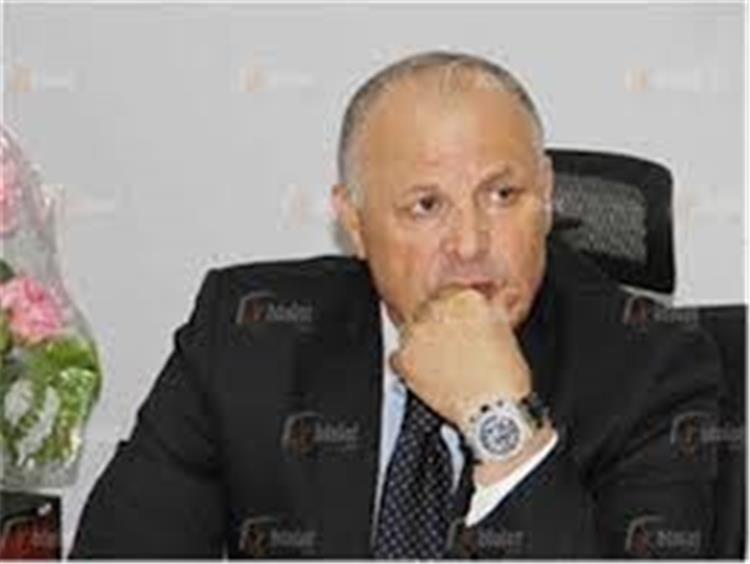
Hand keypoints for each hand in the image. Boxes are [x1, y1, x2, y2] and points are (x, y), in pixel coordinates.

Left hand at [389, 285, 531, 430]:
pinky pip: (397, 357)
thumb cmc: (504, 376)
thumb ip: (497, 304)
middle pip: (426, 312)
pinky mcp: (403, 358)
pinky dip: (409, 367)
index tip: (460, 328)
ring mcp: (417, 334)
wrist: (493, 412)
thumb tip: (500, 293)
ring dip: (423, 346)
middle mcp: (436, 310)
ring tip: (446, 366)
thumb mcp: (505, 330)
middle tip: (454, 351)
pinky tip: (431, 377)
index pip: (448, 294)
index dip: (455, 314)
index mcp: (463, 298)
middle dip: (437, 328)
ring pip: (410, 333)